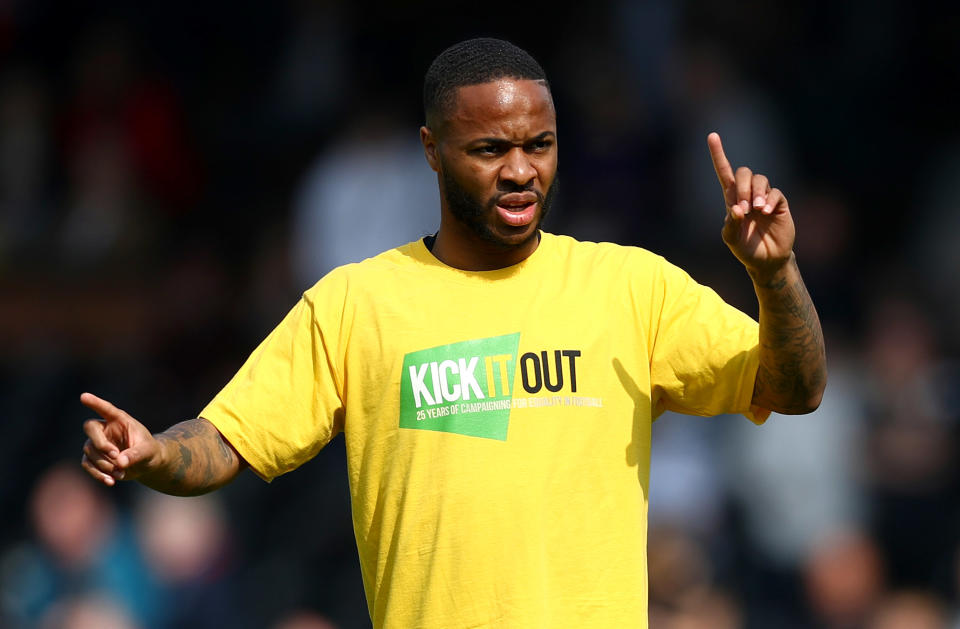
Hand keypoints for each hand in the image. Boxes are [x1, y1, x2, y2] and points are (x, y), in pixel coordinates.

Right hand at [80, 393, 161, 485]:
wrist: (146, 464)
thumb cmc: (150, 451)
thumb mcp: (148, 451)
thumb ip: (136, 454)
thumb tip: (120, 462)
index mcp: (120, 420)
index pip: (106, 408)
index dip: (95, 403)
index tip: (84, 396)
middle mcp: (106, 429)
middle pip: (90, 428)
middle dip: (101, 443)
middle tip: (116, 455)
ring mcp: (98, 443)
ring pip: (89, 450)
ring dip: (104, 464)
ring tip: (121, 473)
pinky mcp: (94, 458)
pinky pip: (87, 464)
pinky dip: (98, 474)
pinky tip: (111, 481)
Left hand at [707, 132, 794, 274]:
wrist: (767, 261)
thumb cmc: (745, 249)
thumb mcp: (731, 239)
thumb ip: (731, 224)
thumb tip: (737, 209)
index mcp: (731, 200)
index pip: (724, 172)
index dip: (719, 154)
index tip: (712, 136)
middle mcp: (747, 194)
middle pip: (743, 173)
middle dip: (742, 186)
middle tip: (744, 207)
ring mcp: (764, 198)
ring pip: (760, 179)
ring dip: (756, 192)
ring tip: (757, 210)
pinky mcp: (779, 204)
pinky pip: (775, 193)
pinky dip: (770, 200)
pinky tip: (766, 212)